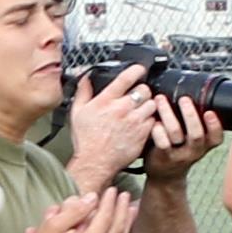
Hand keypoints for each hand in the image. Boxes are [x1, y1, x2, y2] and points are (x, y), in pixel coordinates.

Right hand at [26, 190, 135, 232]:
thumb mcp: (54, 224)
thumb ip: (75, 210)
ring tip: (132, 209)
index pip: (106, 217)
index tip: (112, 189)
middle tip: (126, 194)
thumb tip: (93, 198)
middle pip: (117, 228)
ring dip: (128, 224)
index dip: (110, 201)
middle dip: (122, 209)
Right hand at [65, 64, 158, 188]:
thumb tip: (85, 78)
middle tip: (139, 95)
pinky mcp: (142, 134)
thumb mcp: (77, 112)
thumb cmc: (86, 140)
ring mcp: (134, 122)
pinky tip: (144, 123)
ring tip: (143, 109)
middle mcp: (122, 109)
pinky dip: (151, 120)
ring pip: (152, 104)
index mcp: (106, 100)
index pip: (126, 78)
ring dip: (149, 105)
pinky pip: (154, 121)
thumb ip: (83, 92)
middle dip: (143, 90)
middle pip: (144, 90)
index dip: (136, 70)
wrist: (95, 162)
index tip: (140, 69)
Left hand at [140, 96, 223, 181]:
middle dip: (190, 115)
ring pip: (175, 133)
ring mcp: (178, 154)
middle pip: (196, 134)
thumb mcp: (194, 140)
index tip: (210, 112)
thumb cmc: (180, 149)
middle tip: (183, 98)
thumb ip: (196, 123)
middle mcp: (194, 150)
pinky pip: (161, 141)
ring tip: (160, 99)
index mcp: (205, 144)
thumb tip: (192, 91)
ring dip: (168, 114)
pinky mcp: (163, 156)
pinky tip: (152, 118)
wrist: (165, 175)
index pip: (216, 137)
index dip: (215, 125)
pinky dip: (156, 129)